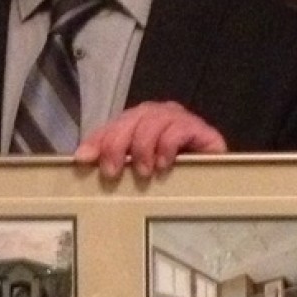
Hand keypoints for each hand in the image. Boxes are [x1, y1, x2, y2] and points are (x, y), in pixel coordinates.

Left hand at [72, 101, 226, 180]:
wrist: (215, 181)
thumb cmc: (172, 178)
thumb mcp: (137, 170)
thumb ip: (114, 161)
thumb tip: (81, 160)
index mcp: (140, 121)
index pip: (114, 124)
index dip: (98, 139)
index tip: (83, 159)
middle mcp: (158, 114)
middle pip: (132, 119)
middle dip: (117, 144)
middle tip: (112, 171)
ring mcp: (180, 119)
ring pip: (153, 122)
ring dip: (143, 147)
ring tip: (143, 172)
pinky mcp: (202, 130)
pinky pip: (179, 130)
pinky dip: (167, 146)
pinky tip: (164, 165)